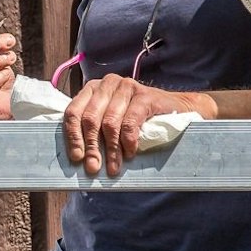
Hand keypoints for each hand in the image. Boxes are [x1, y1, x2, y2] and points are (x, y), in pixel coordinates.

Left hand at [63, 73, 214, 176]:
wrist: (177, 109)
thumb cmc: (140, 118)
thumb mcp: (113, 121)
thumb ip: (96, 131)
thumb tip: (81, 158)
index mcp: (92, 89)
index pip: (73, 112)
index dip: (73, 136)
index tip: (77, 158)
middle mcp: (107, 84)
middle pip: (90, 118)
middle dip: (91, 146)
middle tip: (94, 167)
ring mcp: (126, 87)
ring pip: (109, 122)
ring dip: (111, 149)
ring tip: (114, 166)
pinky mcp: (144, 96)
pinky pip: (130, 122)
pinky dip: (128, 141)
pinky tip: (131, 153)